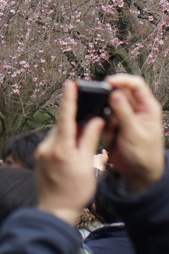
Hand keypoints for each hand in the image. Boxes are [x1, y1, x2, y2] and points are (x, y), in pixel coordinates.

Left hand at [34, 81, 105, 225]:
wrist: (54, 211)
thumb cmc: (75, 191)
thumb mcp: (87, 165)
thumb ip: (89, 140)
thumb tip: (95, 120)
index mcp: (61, 148)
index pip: (65, 118)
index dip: (69, 99)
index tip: (70, 84)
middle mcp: (47, 147)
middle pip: (62, 125)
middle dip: (74, 121)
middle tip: (89, 119)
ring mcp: (40, 151)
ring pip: (57, 134)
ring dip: (68, 134)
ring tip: (80, 146)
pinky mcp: (38, 157)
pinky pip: (52, 142)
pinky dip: (62, 142)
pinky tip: (70, 154)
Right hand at [105, 74, 166, 192]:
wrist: (139, 173)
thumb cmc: (145, 155)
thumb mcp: (134, 134)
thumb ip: (124, 114)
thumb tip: (115, 94)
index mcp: (148, 108)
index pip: (136, 84)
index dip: (122, 80)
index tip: (107, 82)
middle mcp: (137, 108)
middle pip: (121, 92)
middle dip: (110, 100)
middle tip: (104, 109)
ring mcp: (127, 115)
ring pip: (111, 104)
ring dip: (108, 116)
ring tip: (112, 130)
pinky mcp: (117, 123)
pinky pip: (106, 116)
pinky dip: (104, 123)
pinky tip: (110, 135)